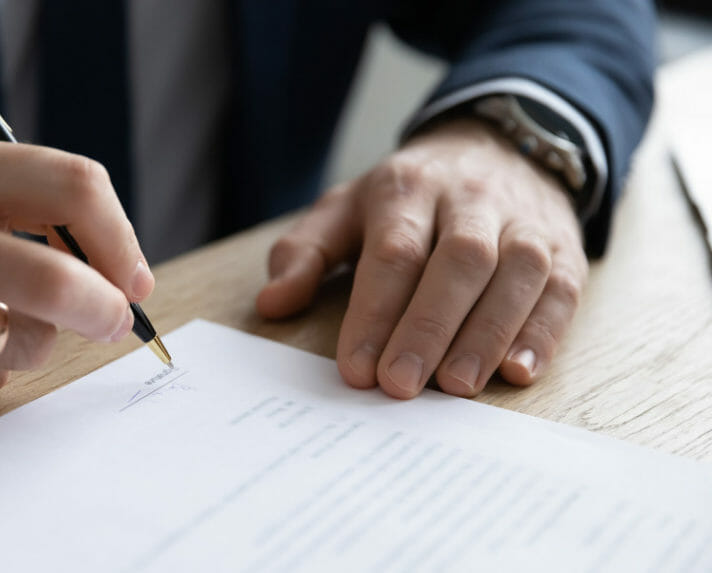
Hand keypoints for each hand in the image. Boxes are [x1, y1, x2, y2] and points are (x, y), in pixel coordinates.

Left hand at [257, 118, 587, 397]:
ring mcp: (523, 221)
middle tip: (401, 385)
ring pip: (517, 272)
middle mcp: (471, 199)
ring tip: (456, 386)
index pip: (394, 252)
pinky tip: (518, 372)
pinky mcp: (563, 247)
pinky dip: (544, 332)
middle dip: (429, 326)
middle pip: (458, 260)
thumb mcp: (345, 209)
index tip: (357, 368)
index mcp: (408, 188)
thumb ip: (305, 253)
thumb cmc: (406, 197)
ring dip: (488, 334)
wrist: (495, 147)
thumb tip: (271, 303)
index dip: (376, 312)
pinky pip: (561, 288)